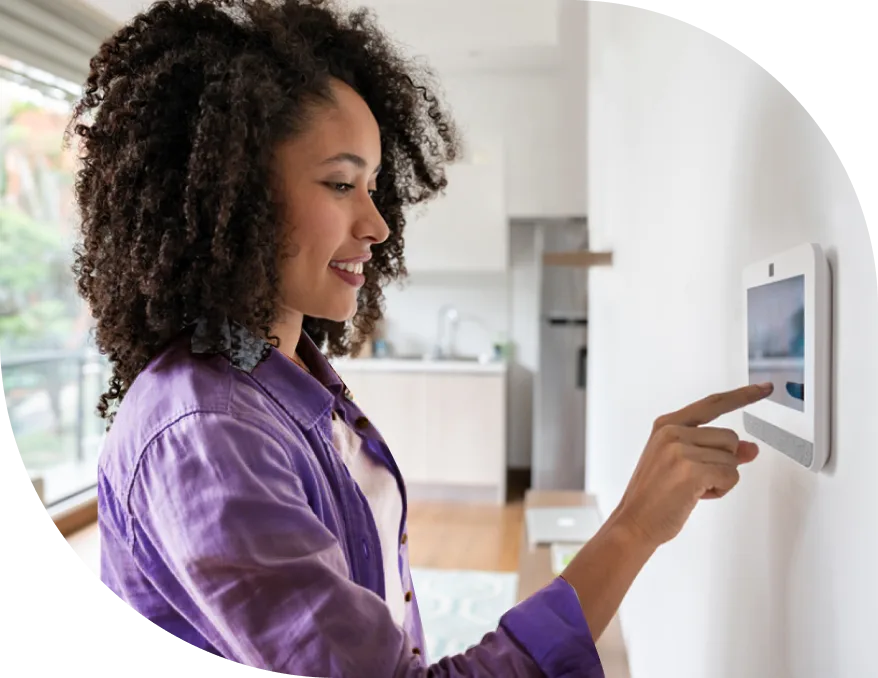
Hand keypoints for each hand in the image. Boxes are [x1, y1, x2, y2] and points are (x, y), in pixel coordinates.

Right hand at [613, 382, 773, 548]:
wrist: (634, 522)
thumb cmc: (655, 496)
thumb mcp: (682, 464)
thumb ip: (715, 450)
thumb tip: (751, 448)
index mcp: (667, 425)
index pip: (713, 404)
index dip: (742, 396)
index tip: (765, 387)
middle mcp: (672, 432)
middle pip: (729, 438)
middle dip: (723, 462)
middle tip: (695, 479)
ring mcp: (680, 449)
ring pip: (732, 458)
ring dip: (721, 478)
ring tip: (692, 488)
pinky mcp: (691, 470)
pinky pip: (731, 476)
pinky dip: (721, 490)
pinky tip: (696, 496)